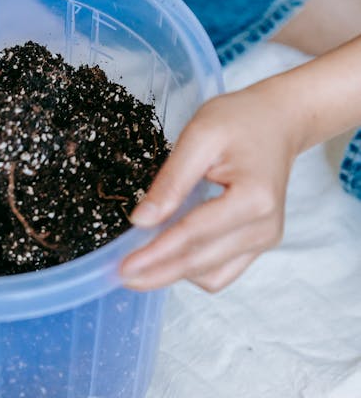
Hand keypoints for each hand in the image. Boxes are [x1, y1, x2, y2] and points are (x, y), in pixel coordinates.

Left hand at [120, 80, 300, 292]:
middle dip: (157, 271)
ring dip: (173, 274)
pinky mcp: (259, 245)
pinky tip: (168, 256)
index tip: (123, 269)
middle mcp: (264, 226)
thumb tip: (141, 221)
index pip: (193, 234)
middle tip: (120, 275)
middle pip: (200, 262)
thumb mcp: (199, 136)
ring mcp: (264, 239)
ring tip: (140, 262)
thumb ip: (171, 181)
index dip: (155, 254)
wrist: (278, 122)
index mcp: (253, 198)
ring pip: (210, 276)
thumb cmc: (241, 121)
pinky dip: (192, 270)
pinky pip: (221, 273)